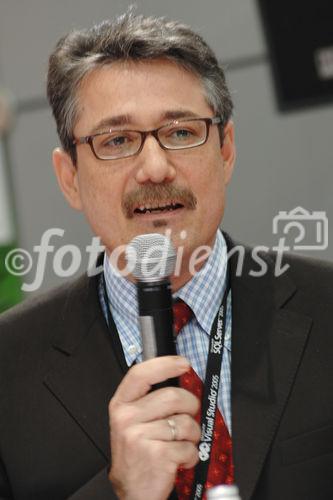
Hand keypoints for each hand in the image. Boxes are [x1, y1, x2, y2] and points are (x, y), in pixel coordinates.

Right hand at [108, 356, 200, 499]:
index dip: (165, 364)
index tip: (183, 363)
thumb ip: (149, 399)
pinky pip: (189, 446)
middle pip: (173, 396)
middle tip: (188, 415)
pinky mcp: (157, 454)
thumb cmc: (137, 453)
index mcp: (121, 405)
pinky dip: (190, 455)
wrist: (132, 490)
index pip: (141, 374)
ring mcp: (140, 436)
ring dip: (191, 435)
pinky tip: (178, 459)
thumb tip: (177, 378)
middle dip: (190, 405)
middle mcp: (127, 418)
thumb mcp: (133, 421)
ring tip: (180, 443)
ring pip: (185, 422)